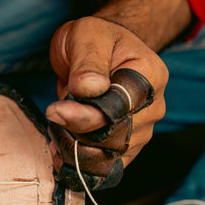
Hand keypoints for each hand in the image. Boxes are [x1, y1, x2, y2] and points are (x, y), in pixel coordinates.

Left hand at [46, 16, 168, 171]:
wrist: (100, 54)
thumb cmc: (95, 40)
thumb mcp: (86, 35)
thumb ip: (88, 60)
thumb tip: (89, 88)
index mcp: (149, 78)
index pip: (119, 110)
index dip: (85, 116)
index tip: (55, 110)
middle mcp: (151, 109)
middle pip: (112, 139)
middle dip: (75, 132)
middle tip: (53, 114)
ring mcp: (141, 132)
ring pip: (105, 158)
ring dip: (73, 148)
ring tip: (56, 128)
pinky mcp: (125, 150)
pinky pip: (102, 169)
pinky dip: (77, 163)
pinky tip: (61, 148)